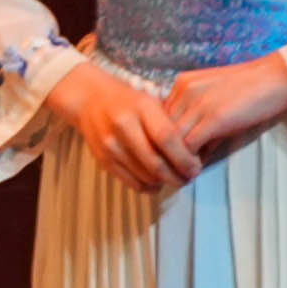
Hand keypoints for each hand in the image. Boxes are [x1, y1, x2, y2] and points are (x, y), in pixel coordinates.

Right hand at [48, 52, 201, 192]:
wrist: (91, 100)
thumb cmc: (130, 102)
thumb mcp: (152, 103)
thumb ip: (172, 124)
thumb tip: (195, 154)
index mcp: (140, 108)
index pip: (167, 138)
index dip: (184, 158)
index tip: (196, 167)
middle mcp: (122, 126)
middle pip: (155, 162)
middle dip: (177, 176)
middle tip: (189, 178)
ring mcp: (110, 144)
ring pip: (144, 176)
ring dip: (165, 182)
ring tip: (176, 179)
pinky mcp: (103, 159)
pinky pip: (131, 182)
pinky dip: (149, 186)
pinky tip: (157, 181)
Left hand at [158, 58, 286, 165]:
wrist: (278, 77)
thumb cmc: (252, 90)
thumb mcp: (216, 99)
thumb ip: (199, 119)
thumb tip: (192, 150)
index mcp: (181, 84)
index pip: (157, 118)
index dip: (162, 140)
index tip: (169, 156)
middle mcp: (183, 91)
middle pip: (160, 129)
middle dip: (165, 152)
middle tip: (172, 170)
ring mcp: (197, 103)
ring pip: (172, 140)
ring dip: (176, 160)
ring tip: (184, 174)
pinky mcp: (214, 117)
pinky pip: (189, 145)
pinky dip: (190, 161)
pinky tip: (197, 169)